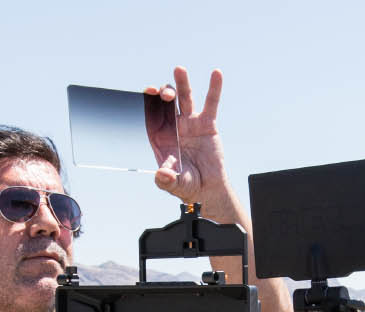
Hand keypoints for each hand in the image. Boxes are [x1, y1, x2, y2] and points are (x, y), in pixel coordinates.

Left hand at [143, 66, 231, 204]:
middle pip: (166, 104)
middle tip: (165, 93)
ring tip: (179, 70)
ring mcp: (190, 123)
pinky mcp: (207, 124)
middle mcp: (173, 126)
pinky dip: (214, 89)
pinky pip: (211, 104)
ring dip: (181, 84)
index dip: (148, 102)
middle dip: (163, 94)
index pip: (151, 114)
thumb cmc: (186, 185)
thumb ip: (166, 179)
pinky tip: (216, 74)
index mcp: (159, 137)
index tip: (148, 92)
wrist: (208, 188)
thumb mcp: (174, 184)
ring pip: (184, 99)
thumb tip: (161, 174)